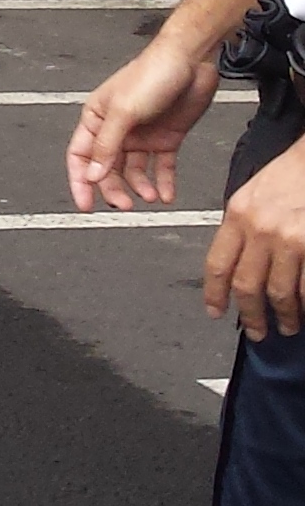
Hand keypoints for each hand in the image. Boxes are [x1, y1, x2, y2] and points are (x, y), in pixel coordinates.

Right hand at [67, 40, 218, 209]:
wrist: (191, 61)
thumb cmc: (152, 73)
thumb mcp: (124, 112)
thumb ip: (107, 146)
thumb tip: (92, 174)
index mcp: (97, 118)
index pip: (80, 155)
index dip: (80, 180)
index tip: (84, 204)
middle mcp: (117, 129)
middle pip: (108, 168)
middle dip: (114, 188)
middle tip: (124, 205)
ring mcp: (142, 134)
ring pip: (135, 170)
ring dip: (141, 187)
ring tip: (151, 197)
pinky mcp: (166, 137)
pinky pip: (161, 166)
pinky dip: (164, 182)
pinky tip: (167, 193)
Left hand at [220, 144, 304, 339]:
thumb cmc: (289, 175)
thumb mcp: (250, 196)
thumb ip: (240, 227)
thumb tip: (236, 259)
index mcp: (237, 215)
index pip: (218, 264)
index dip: (214, 293)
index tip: (215, 311)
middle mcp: (260, 229)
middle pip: (247, 284)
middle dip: (250, 314)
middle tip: (256, 331)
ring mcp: (290, 240)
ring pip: (279, 291)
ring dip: (283, 315)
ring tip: (287, 325)